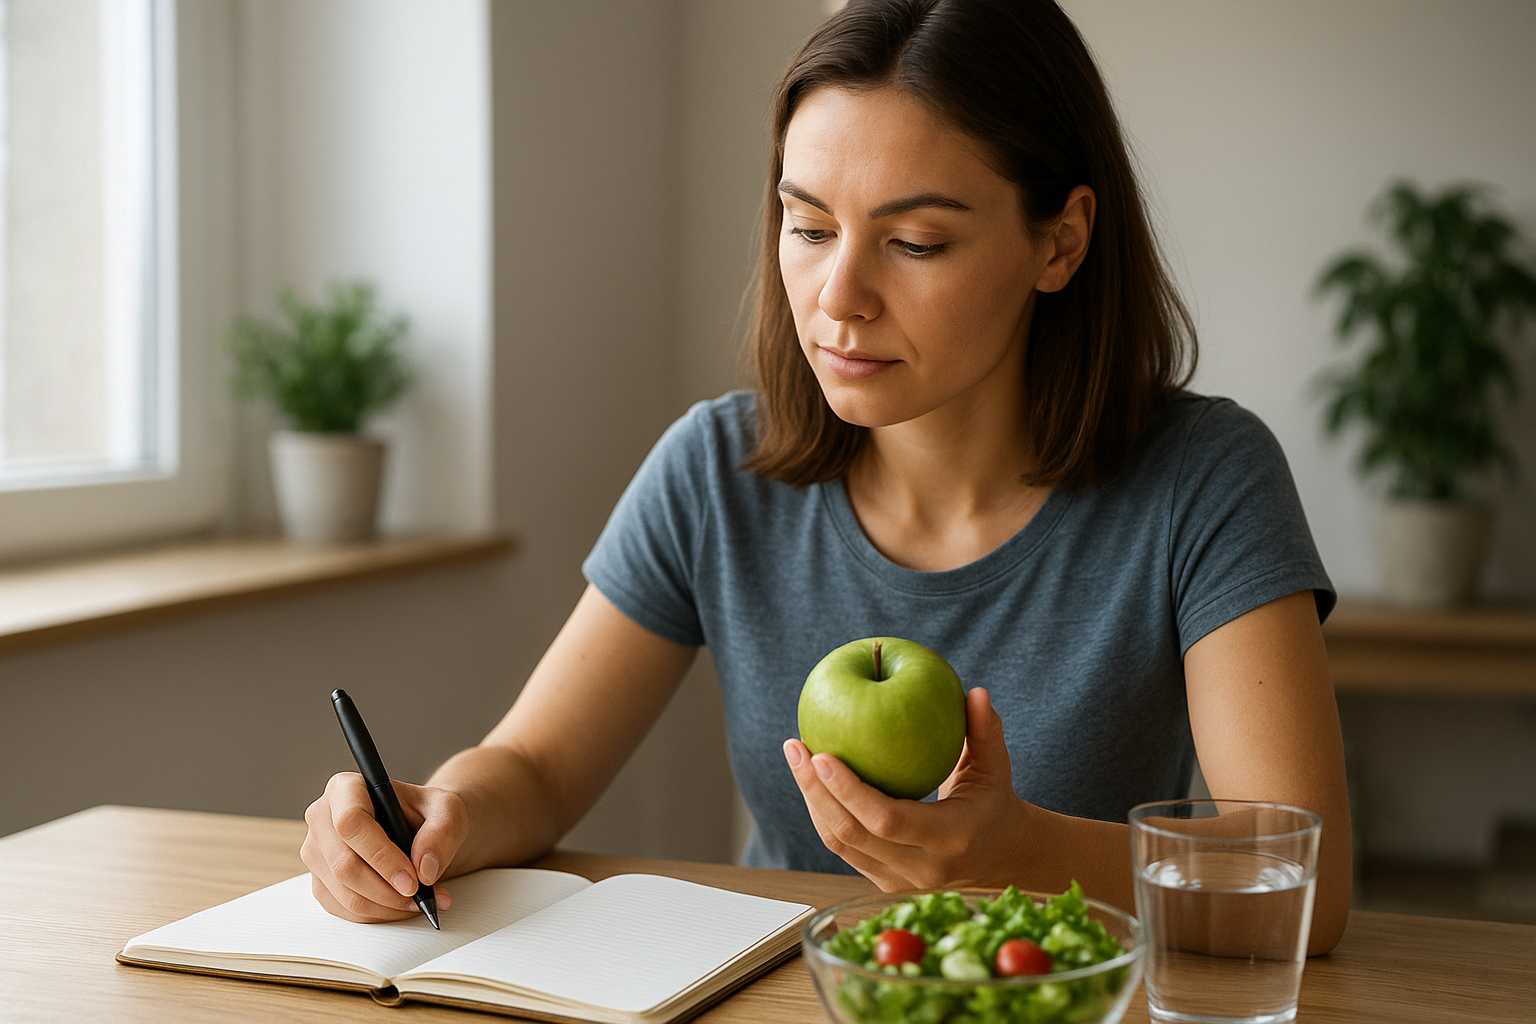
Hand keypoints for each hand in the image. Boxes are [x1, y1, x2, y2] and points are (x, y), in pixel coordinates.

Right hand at [301, 772, 468, 922]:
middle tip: (420, 895)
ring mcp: (317, 853)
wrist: (421, 830)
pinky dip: (378, 914)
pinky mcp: (321, 882)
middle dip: (387, 890)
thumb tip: (425, 869)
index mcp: (346, 788)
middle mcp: (322, 818)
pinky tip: (401, 905)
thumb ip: (442, 833)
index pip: (351, 822)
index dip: (381, 855)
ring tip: (420, 901)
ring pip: (344, 893)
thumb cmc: (428, 813)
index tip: (411, 879)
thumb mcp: (448, 810)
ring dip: (387, 906)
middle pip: (345, 865)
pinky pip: (344, 909)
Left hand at [783, 687, 1033, 890]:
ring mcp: (900, 880)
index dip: (850, 790)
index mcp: (951, 839)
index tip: (822, 754)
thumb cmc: (994, 799)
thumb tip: (975, 691)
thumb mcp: (996, 765)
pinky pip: (843, 847)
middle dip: (815, 790)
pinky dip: (822, 813)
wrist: (1000, 855)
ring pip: (840, 844)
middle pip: (851, 834)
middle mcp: (922, 867)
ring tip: (795, 756)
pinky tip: (810, 778)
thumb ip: (986, 730)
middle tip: (795, 746)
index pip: (888, 820)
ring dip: (811, 800)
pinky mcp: (884, 881)